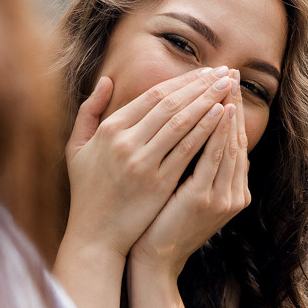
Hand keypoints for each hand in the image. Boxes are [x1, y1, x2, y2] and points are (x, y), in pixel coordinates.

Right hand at [62, 66, 234, 259]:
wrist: (95, 235)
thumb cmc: (87, 191)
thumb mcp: (78, 147)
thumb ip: (89, 111)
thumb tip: (106, 80)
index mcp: (110, 129)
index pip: (152, 95)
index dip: (181, 81)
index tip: (203, 71)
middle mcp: (125, 142)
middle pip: (171, 104)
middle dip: (201, 85)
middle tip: (224, 71)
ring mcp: (143, 163)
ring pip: (182, 123)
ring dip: (208, 101)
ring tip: (229, 87)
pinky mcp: (158, 183)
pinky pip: (187, 150)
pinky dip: (205, 130)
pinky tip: (222, 116)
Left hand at [130, 71, 249, 279]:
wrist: (153, 259)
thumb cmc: (160, 223)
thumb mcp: (182, 190)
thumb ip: (191, 162)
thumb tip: (187, 128)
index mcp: (228, 187)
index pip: (232, 140)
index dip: (230, 109)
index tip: (223, 81)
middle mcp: (233, 191)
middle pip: (236, 137)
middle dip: (232, 102)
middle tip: (231, 72)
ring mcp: (222, 196)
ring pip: (230, 144)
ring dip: (228, 110)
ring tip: (226, 81)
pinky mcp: (205, 199)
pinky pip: (214, 158)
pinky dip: (217, 132)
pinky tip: (217, 110)